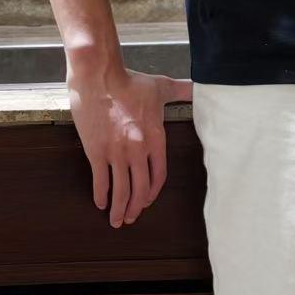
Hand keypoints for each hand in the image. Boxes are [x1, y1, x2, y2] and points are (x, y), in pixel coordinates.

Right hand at [67, 60, 192, 226]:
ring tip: (116, 219)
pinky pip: (101, 181)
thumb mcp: (161, 87)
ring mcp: (117, 153)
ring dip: (120, 208)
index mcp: (156, 138)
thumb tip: (198, 86)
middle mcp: (138, 150)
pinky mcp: (96, 151)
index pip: (159, 175)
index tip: (148, 200)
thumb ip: (182, 90)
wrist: (99, 75)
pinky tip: (101, 203)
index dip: (153, 192)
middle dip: (136, 207)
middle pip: (141, 188)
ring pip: (121, 190)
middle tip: (131, 217)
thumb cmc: (129, 80)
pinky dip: (101, 195)